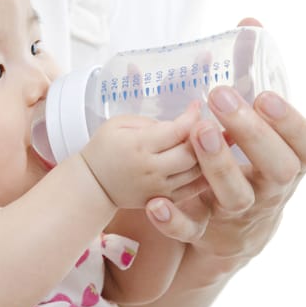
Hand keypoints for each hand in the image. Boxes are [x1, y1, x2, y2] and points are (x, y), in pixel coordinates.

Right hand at [81, 102, 205, 208]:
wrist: (93, 185)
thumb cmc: (105, 149)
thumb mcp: (119, 124)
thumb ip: (151, 122)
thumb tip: (182, 124)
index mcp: (138, 145)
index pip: (177, 130)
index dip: (193, 116)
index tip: (197, 106)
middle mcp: (150, 168)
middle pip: (192, 153)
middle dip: (205, 137)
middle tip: (208, 125)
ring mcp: (158, 188)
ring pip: (197, 172)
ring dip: (209, 156)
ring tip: (212, 142)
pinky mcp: (163, 200)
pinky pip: (193, 190)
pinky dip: (204, 175)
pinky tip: (208, 163)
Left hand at [144, 84, 305, 277]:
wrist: (240, 222)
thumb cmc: (250, 154)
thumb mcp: (258, 119)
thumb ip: (252, 72)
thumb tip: (248, 22)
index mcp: (292, 161)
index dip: (293, 124)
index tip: (264, 96)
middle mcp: (271, 189)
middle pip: (277, 170)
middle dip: (252, 134)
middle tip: (220, 98)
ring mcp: (239, 211)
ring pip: (236, 197)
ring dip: (219, 165)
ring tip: (198, 131)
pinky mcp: (206, 229)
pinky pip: (193, 230)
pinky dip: (174, 220)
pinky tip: (156, 203)